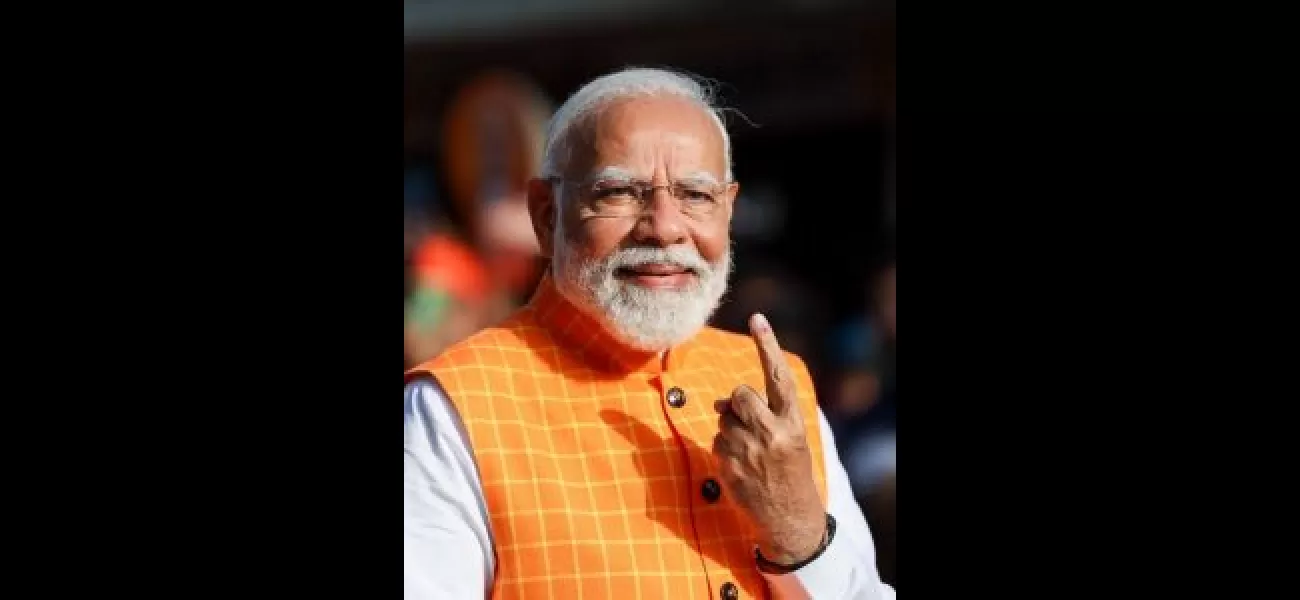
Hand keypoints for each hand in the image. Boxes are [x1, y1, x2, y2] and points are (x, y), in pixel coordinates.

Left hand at [712, 313, 825, 564]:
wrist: (790, 517)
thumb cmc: (790, 470)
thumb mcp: (791, 437)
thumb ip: (764, 412)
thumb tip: (722, 403)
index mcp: (793, 422)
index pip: (779, 376)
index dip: (768, 345)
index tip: (757, 318)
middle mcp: (772, 432)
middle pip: (739, 395)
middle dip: (737, 402)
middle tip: (749, 421)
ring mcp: (749, 450)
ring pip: (724, 418)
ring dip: (731, 428)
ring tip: (750, 450)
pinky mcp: (730, 465)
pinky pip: (716, 441)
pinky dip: (724, 448)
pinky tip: (741, 465)